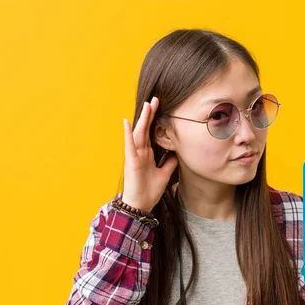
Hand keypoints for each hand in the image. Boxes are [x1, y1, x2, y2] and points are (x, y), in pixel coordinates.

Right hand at [122, 97, 177, 211]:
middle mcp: (141, 152)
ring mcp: (135, 156)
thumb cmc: (149, 191)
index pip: (152, 133)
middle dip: (150, 114)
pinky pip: (129, 145)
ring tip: (146, 105)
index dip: (155, 121)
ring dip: (142, 119)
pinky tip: (127, 122)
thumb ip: (170, 163)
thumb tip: (177, 153)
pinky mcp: (131, 162)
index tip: (161, 107)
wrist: (140, 205)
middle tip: (155, 99)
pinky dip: (128, 133)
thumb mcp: (165, 174)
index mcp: (148, 154)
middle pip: (145, 129)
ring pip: (139, 133)